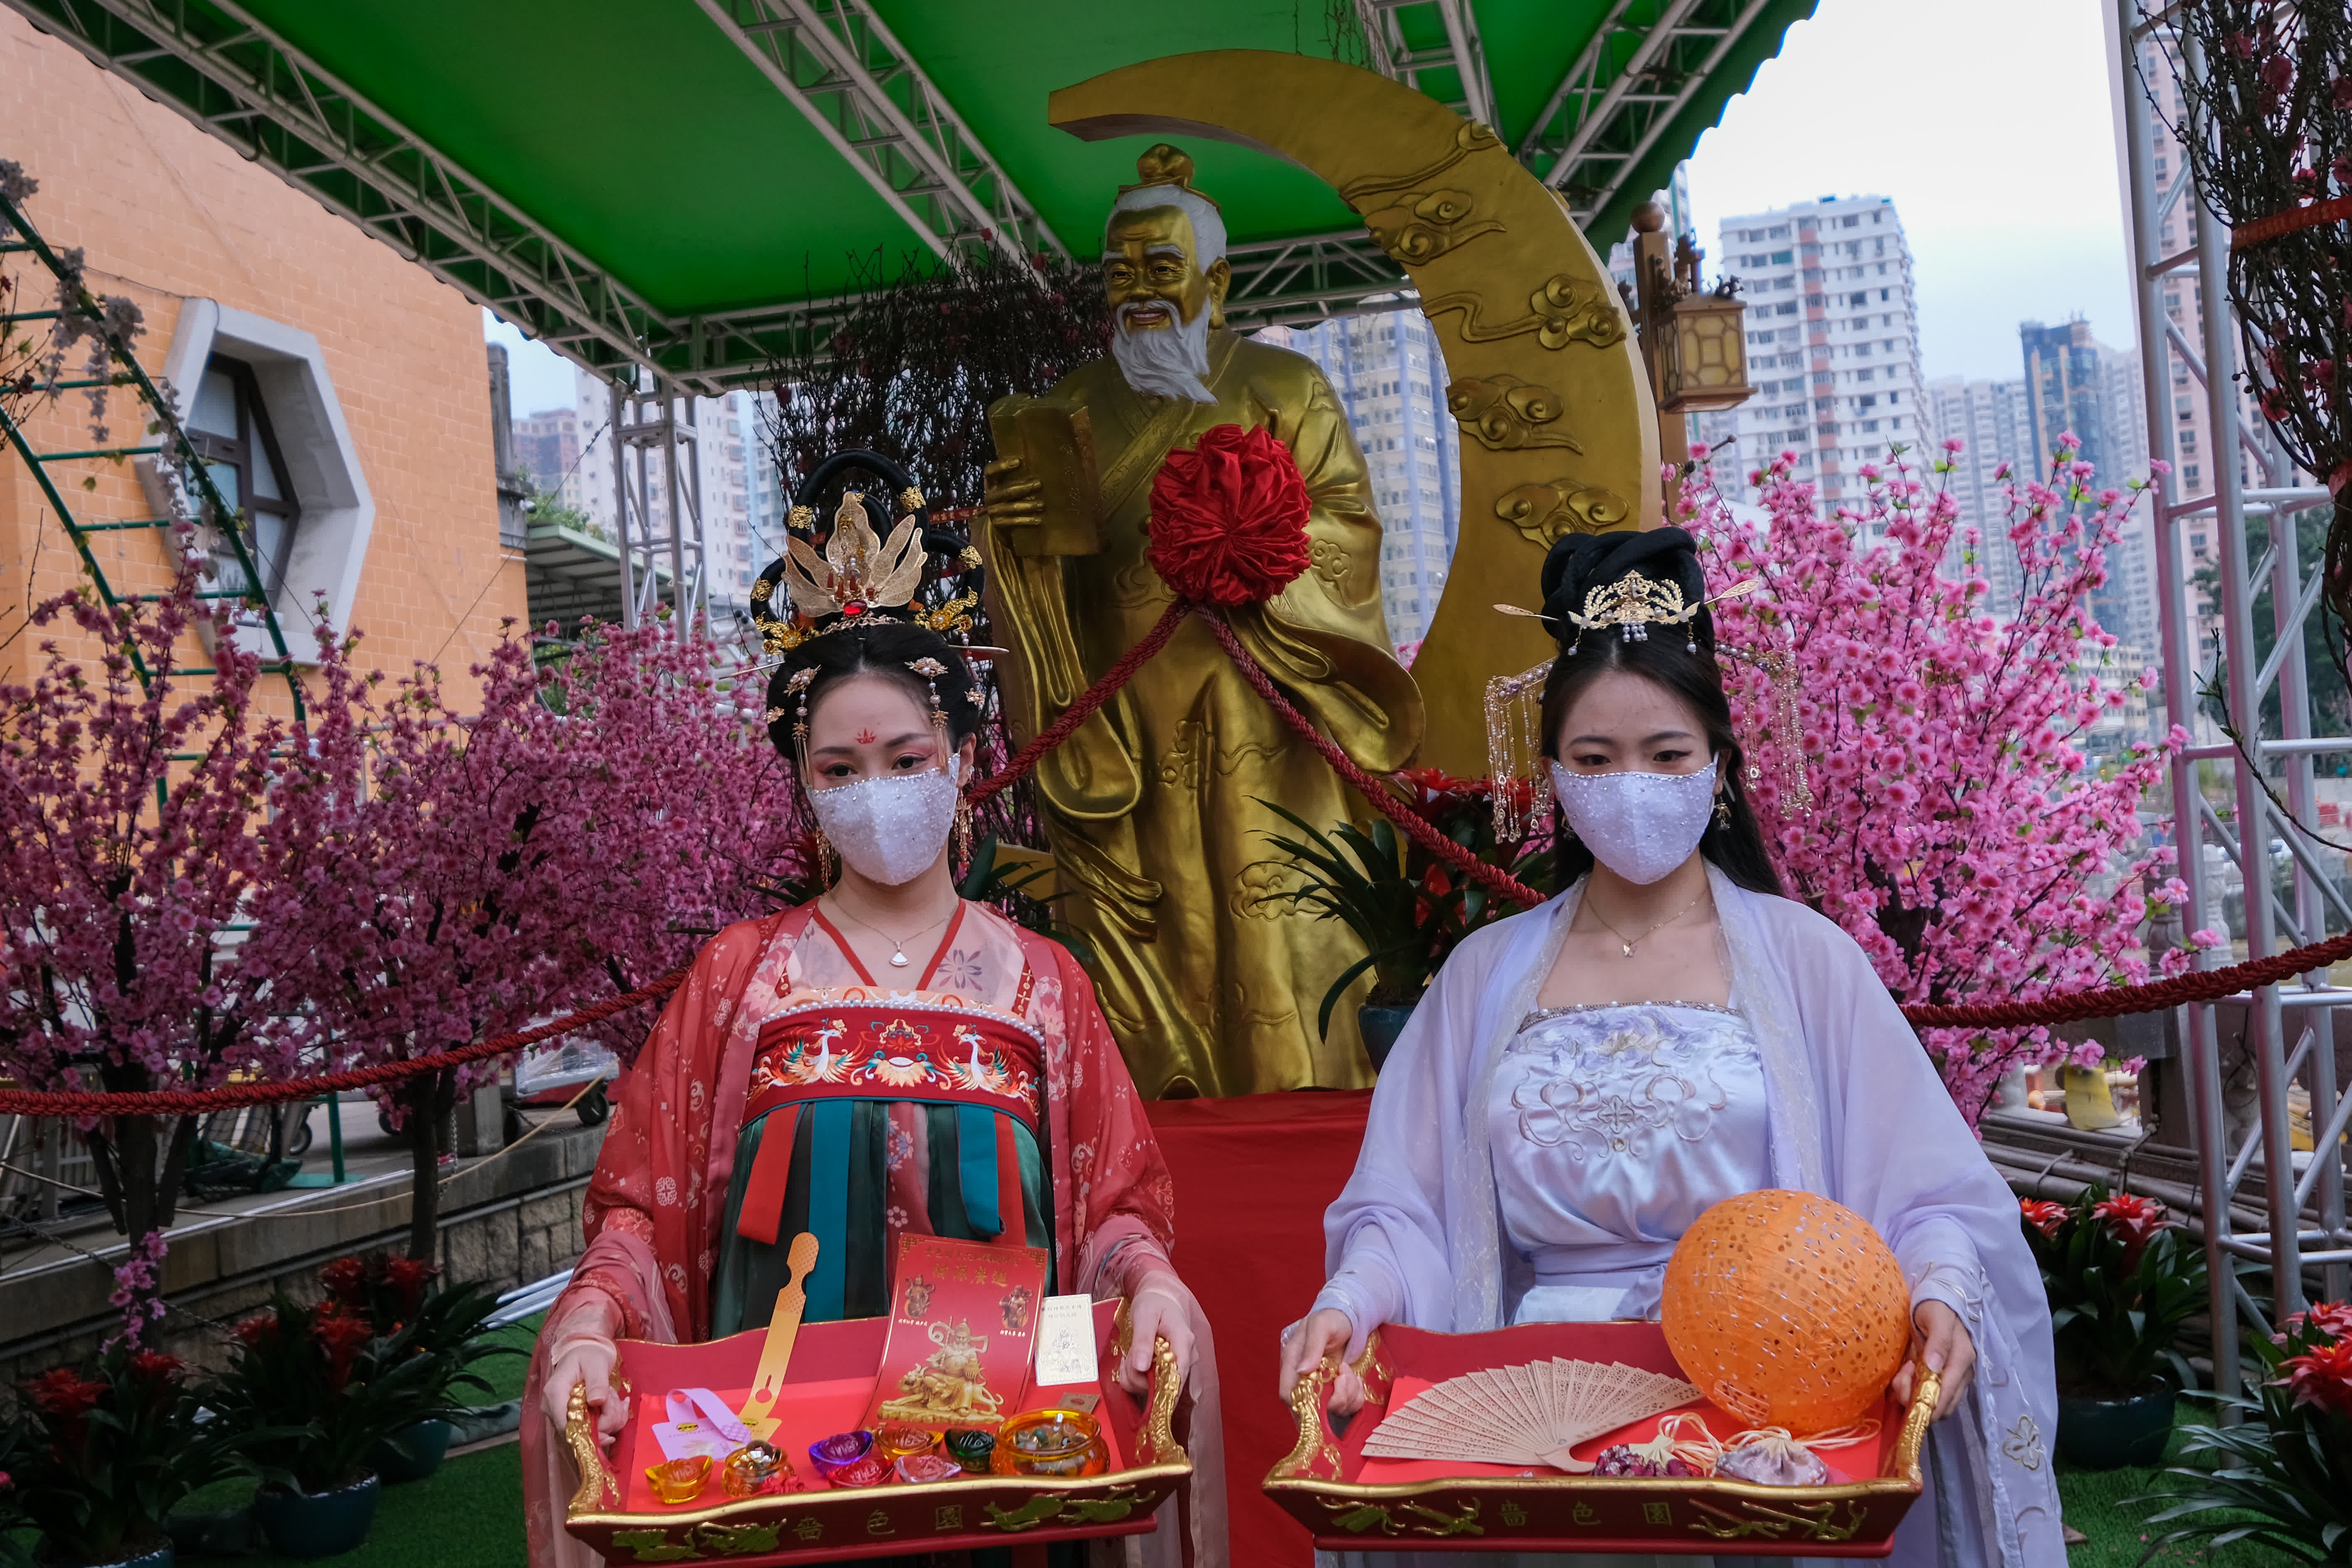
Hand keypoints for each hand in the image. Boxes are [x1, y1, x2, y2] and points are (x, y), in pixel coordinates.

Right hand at [543, 1333, 627, 1443]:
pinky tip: (614, 1404)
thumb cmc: (589, 1354)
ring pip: (587, 1431)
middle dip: (605, 1421)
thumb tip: (597, 1402)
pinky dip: (608, 1419)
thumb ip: (597, 1382)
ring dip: (609, 1418)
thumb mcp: (597, 1363)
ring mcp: (561, 1414)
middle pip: (578, 1431)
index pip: (565, 1424)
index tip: (609, 1433)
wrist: (585, 1352)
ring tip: (613, 1395)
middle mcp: (553, 1408)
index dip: (587, 1434)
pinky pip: (591, 1428)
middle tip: (615, 1398)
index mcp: (555, 1393)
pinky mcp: (571, 1418)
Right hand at [983, 455, 1042, 527]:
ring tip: (1042, 504)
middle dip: (1024, 487)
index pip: (990, 471)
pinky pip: (1013, 522)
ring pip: (1011, 507)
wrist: (999, 523)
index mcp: (991, 483)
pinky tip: (1039, 520)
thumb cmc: (1009, 498)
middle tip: (1039, 484)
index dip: (1002, 465)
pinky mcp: (998, 523)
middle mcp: (989, 496)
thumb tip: (1039, 464)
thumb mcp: (1008, 485)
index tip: (1019, 461)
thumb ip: (1017, 476)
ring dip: (1028, 505)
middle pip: (1006, 490)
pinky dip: (1027, 520)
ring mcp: (993, 510)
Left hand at [1123, 1271, 1194, 1395]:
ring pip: (1154, 1387)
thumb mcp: (1144, 1316)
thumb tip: (1142, 1368)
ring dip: (1135, 1377)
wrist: (1161, 1298)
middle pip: (1163, 1384)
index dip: (1164, 1392)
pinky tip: (1133, 1361)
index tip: (1146, 1400)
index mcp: (1183, 1342)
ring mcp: (1177, 1365)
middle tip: (1127, 1358)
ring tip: (1129, 1355)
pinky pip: (1150, 1383)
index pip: (1178, 1375)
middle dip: (1139, 1378)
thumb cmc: (1154, 1303)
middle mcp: (1185, 1357)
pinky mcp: (1166, 1370)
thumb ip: (1143, 1341)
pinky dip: (1136, 1376)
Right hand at [1279, 1308, 1362, 1415]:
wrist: (1349, 1319)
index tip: (1325, 1393)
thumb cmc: (1331, 1318)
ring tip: (1349, 1371)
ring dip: (1348, 1395)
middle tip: (1344, 1376)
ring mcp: (1322, 1387)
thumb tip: (1303, 1370)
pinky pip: (1348, 1407)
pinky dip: (1356, 1397)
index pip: (1288, 1394)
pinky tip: (1355, 1379)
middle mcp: (1305, 1380)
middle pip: (1313, 1408)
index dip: (1303, 1402)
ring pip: (1333, 1409)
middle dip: (1334, 1398)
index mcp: (1293, 1363)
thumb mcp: (1321, 1326)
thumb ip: (1312, 1347)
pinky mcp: (1338, 1392)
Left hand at [1889, 1299, 1974, 1421]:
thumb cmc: (1937, 1306)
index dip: (1928, 1403)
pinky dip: (1914, 1387)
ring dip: (1913, 1392)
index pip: (1948, 1392)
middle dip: (1916, 1399)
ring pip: (1935, 1399)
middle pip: (1942, 1402)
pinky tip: (1907, 1370)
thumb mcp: (1937, 1317)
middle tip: (1899, 1380)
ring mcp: (1954, 1375)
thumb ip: (1939, 1341)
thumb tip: (1935, 1367)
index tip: (1904, 1400)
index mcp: (1962, 1358)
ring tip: (1903, 1370)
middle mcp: (1962, 1372)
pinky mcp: (1944, 1374)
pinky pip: (1930, 1390)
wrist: (1939, 1299)